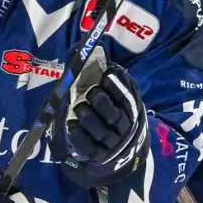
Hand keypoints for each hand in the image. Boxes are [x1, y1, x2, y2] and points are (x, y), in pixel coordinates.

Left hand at [54, 47, 148, 187]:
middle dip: (100, 101)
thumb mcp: (118, 97)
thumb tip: (86, 47)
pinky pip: (86, 146)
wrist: (121, 154)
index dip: (117, 85)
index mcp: (130, 110)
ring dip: (87, 117)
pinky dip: (78, 135)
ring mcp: (110, 143)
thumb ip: (107, 76)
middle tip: (92, 92)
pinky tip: (72, 125)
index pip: (126, 97)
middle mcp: (123, 128)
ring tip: (81, 108)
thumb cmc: (115, 115)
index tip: (107, 74)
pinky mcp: (97, 155)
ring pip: (98, 129)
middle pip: (112, 113)